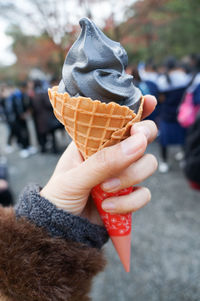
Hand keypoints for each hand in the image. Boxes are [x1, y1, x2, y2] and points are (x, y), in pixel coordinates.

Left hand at [40, 95, 157, 224]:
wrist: (60, 229)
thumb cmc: (59, 197)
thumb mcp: (75, 177)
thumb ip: (104, 161)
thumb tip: (138, 143)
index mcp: (95, 142)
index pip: (117, 120)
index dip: (136, 109)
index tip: (150, 102)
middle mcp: (112, 155)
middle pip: (143, 137)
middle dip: (143, 138)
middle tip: (137, 144)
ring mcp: (122, 175)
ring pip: (148, 164)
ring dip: (130, 177)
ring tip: (105, 189)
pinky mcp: (129, 196)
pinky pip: (144, 194)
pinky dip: (129, 202)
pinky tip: (108, 206)